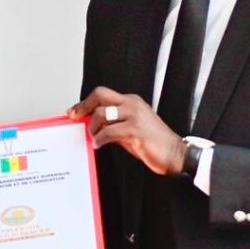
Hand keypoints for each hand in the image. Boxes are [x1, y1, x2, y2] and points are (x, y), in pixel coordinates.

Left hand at [69, 86, 185, 175]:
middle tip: (75, 117)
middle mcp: (132, 104)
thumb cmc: (154, 143)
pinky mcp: (135, 129)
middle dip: (84, 105)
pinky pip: (109, 131)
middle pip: (100, 94)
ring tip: (94, 138)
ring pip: (102, 113)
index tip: (74, 111)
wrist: (175, 154)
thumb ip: (114, 124)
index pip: (103, 94)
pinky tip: (99, 145)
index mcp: (132, 101)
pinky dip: (100, 139)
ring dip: (93, 127)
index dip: (86, 102)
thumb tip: (95, 127)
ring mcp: (134, 115)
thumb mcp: (130, 130)